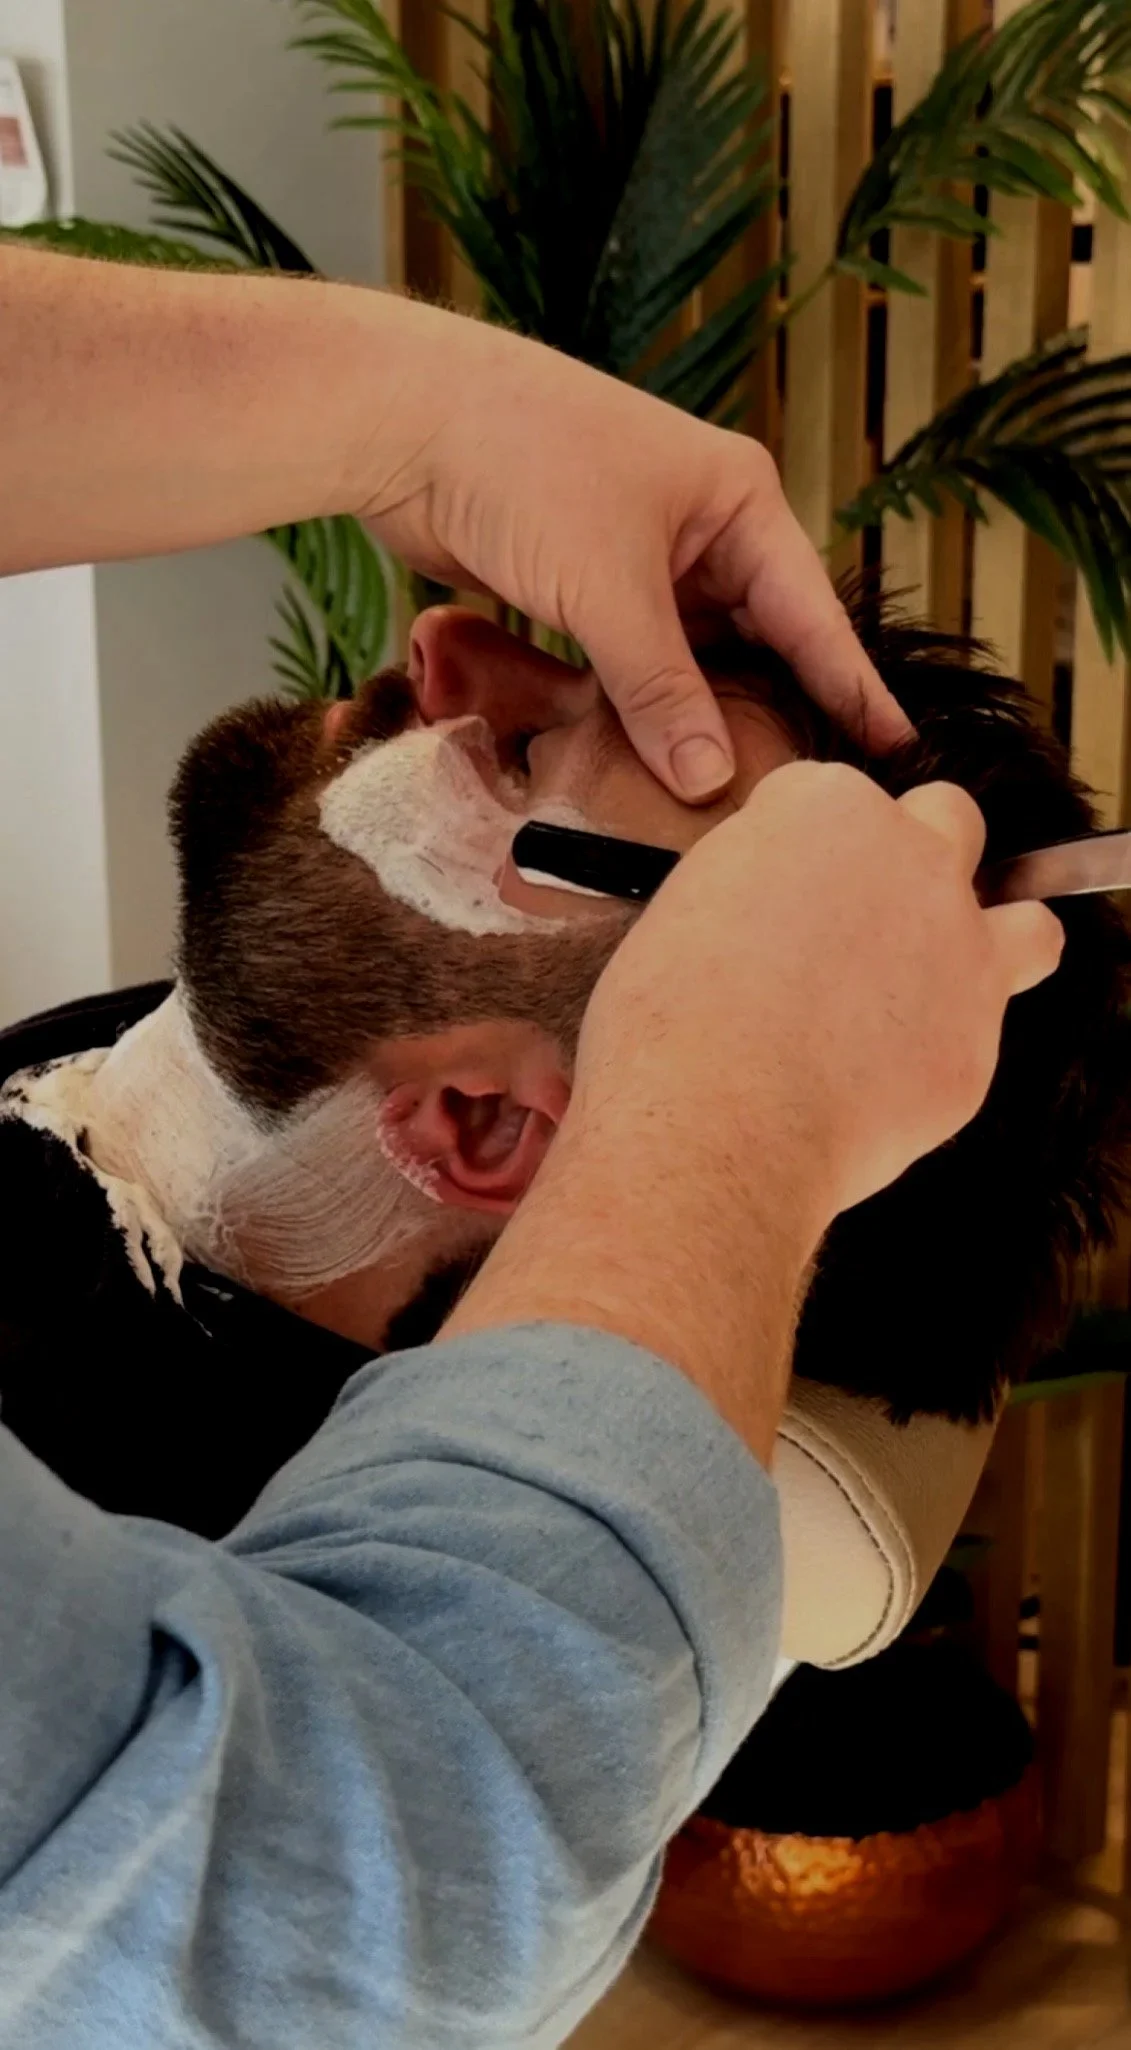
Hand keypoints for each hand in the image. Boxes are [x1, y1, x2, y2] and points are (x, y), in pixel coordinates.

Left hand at [1, 251, 905, 802]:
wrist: (401, 421)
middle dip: (770, 709)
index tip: (897, 746)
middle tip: (808, 790)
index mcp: (734, 499)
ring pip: (685, 655)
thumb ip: (661, 690)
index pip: (811, 611)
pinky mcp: (577, 579)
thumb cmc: (521, 468)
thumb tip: (709, 781)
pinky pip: (626, 658)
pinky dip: (634, 702)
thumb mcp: (608, 589)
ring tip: (731, 794)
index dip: (850, 684)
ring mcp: (635, 551)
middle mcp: (696, 523)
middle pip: (752, 638)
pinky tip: (648, 760)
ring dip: (691, 715)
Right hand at [446, 763, 1061, 1462]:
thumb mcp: (685, 912)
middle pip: (944, 822)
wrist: (713, 1124)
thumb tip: (768, 914)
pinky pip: (982, 1035)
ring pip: (1023, 922)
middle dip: (911, 863)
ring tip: (941, 985)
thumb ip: (753, 887)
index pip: (829, 796)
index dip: (802, 850)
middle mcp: (909, 857)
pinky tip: (884, 1081)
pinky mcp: (978, 1039)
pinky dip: (945, 1052)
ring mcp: (960, 946)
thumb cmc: (668, 1027)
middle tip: (860, 924)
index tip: (780, 891)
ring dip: (993, 941)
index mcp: (822, 807)